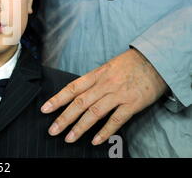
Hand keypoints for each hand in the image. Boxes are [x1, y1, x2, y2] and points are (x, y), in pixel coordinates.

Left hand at [40, 48, 166, 144]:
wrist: (155, 60)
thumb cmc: (129, 65)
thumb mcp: (107, 68)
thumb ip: (93, 81)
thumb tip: (76, 93)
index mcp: (96, 75)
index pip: (72, 88)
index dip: (57, 99)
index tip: (45, 109)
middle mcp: (104, 85)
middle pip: (79, 103)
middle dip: (64, 118)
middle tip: (52, 130)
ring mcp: (118, 94)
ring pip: (94, 113)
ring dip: (80, 127)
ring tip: (69, 138)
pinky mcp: (132, 103)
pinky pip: (116, 120)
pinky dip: (105, 131)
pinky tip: (95, 141)